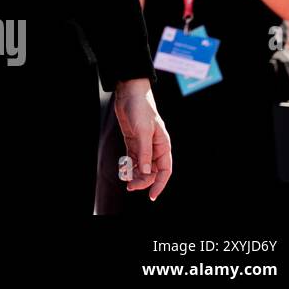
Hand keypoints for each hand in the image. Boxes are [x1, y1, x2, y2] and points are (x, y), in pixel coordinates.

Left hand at [113, 79, 171, 200]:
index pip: (165, 170)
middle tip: (130, 187)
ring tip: (125, 180)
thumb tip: (145, 172)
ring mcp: (143, 144)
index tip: (152, 195)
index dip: (160, 184)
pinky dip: (128, 165)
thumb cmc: (140, 108)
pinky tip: (123, 170)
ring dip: (135, 174)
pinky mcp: (133, 141)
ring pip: (141, 166)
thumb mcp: (142, 131)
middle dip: (143, 180)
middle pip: (151, 170)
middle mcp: (155, 147)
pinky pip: (132, 158)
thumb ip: (144, 152)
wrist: (129, 92)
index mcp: (163, 145)